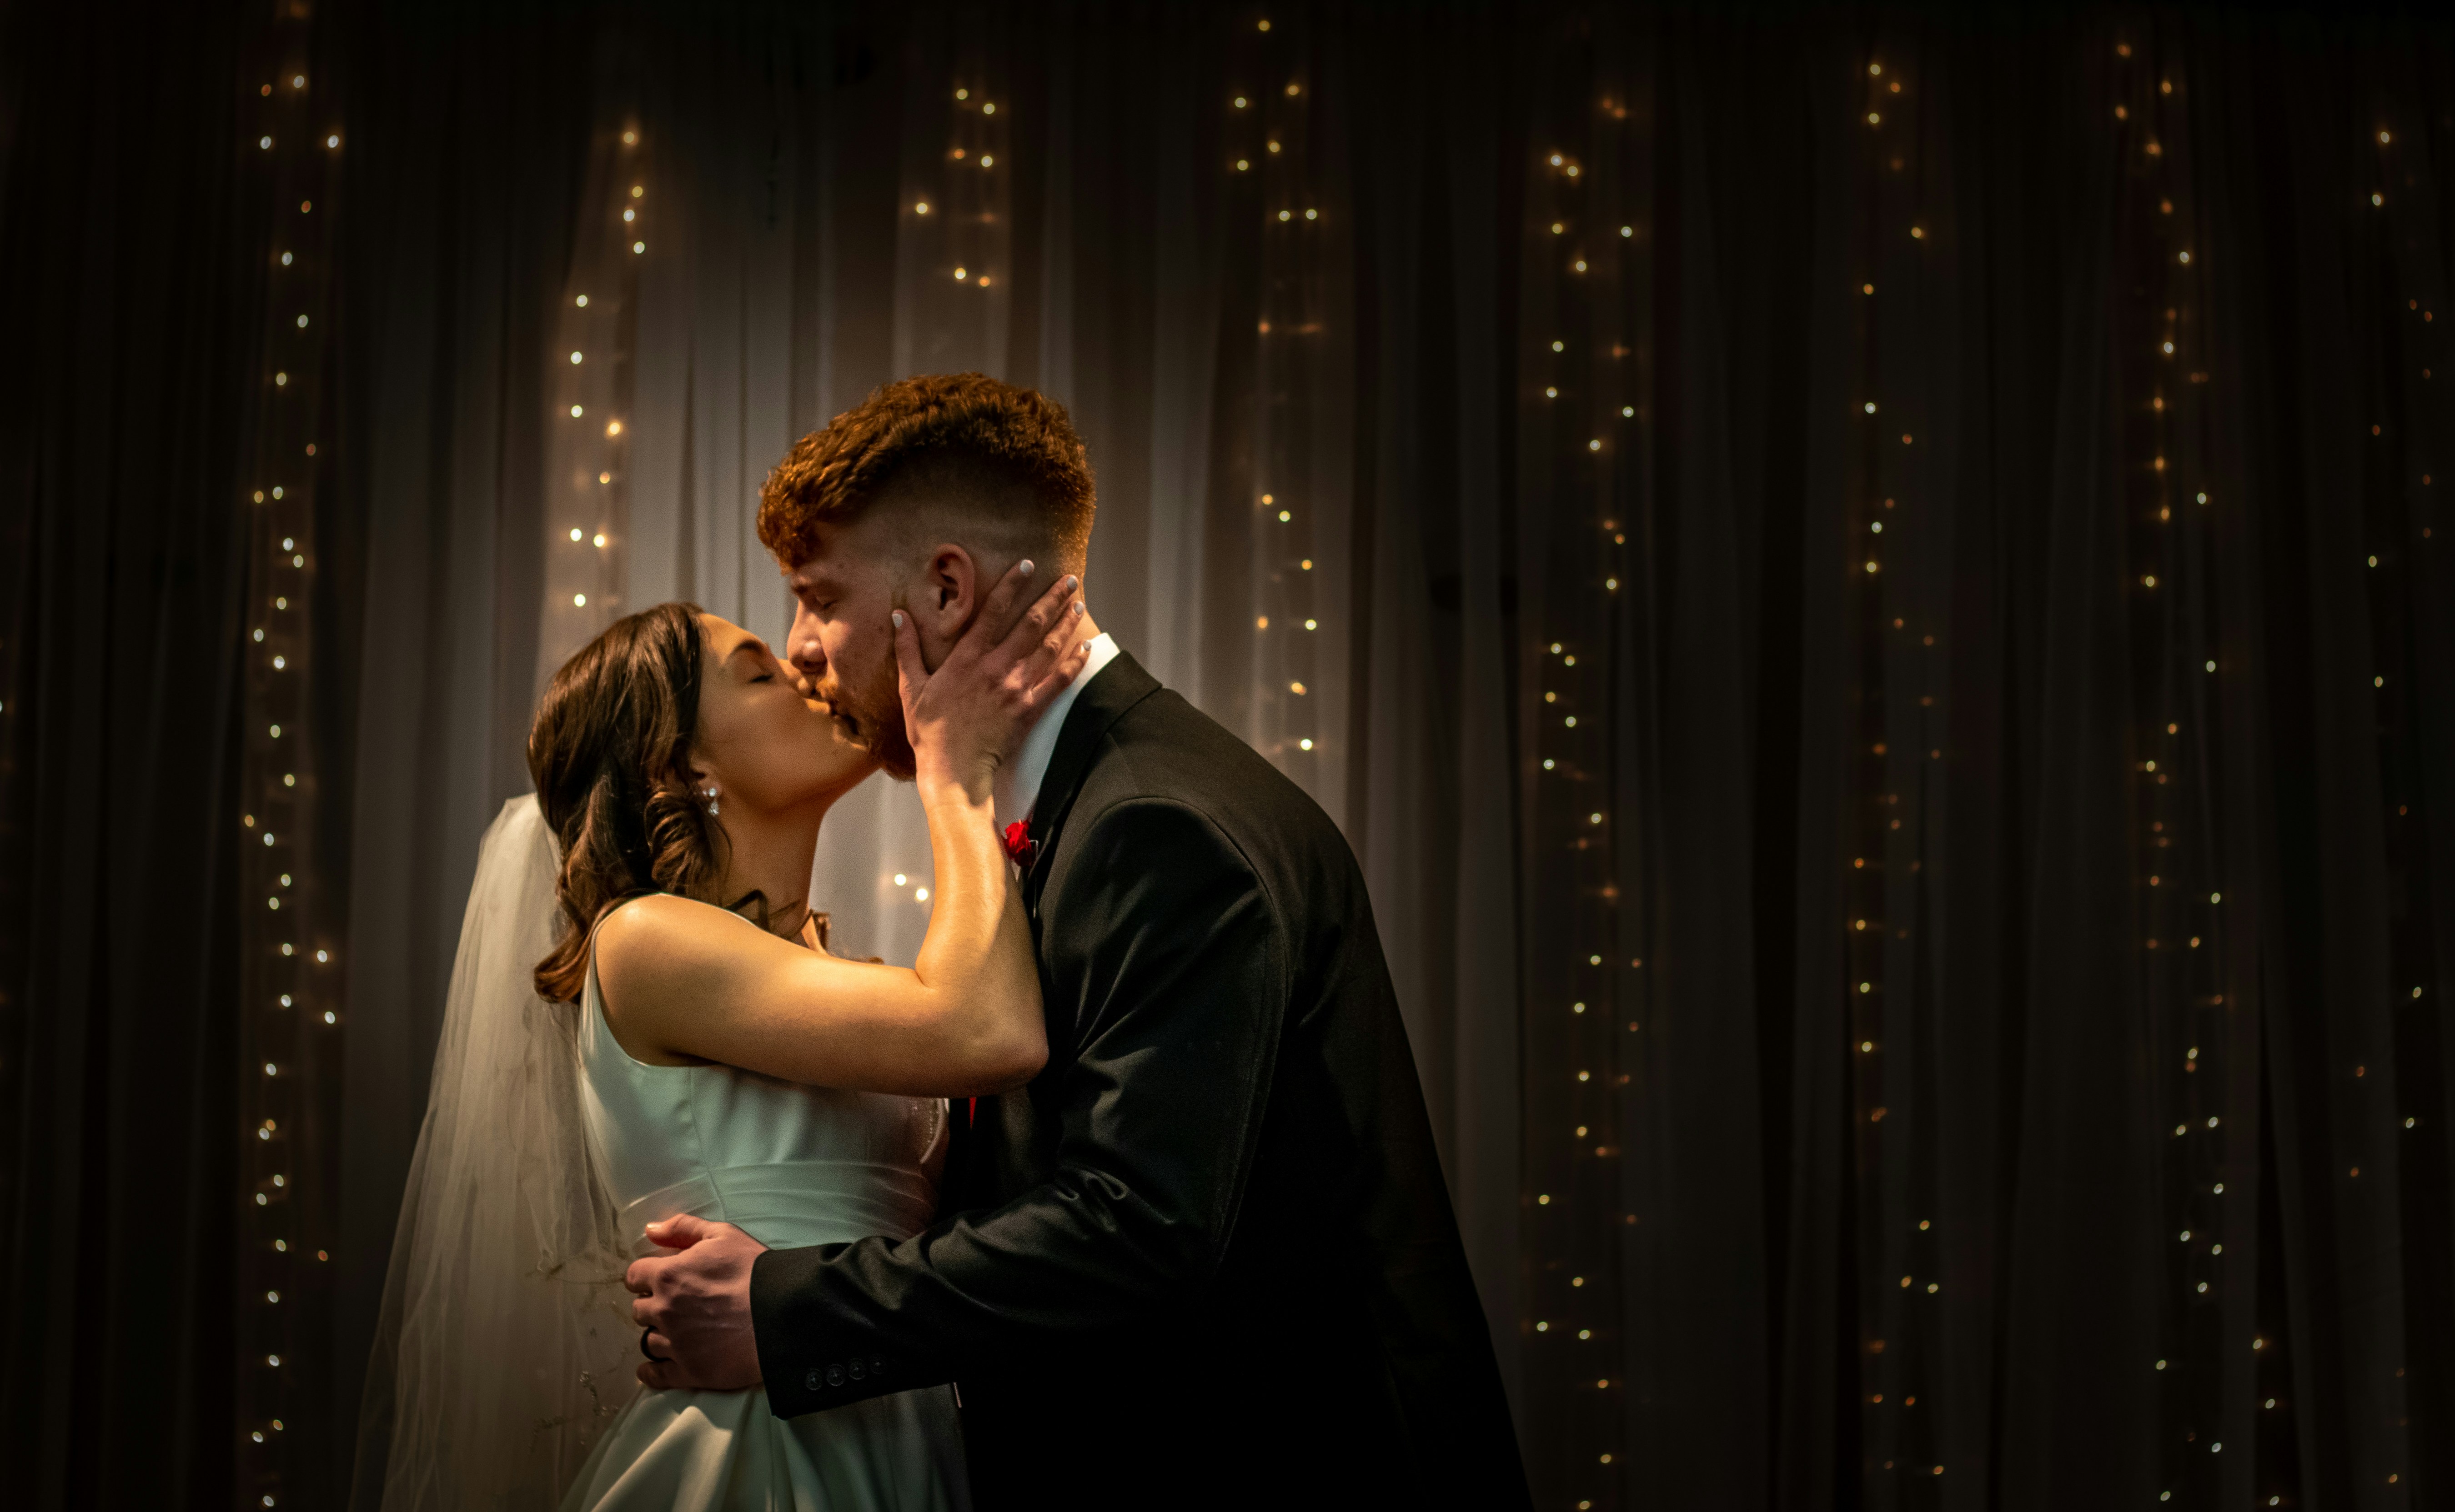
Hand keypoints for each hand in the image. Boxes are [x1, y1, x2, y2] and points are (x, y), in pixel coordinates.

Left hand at [627, 1214, 767, 1389]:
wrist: (783, 1313)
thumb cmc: (755, 1271)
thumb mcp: (723, 1235)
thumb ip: (683, 1228)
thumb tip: (651, 1230)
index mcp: (669, 1276)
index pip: (635, 1276)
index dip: (646, 1276)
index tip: (657, 1279)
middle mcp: (665, 1311)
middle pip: (640, 1310)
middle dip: (653, 1304)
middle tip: (674, 1304)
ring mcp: (675, 1344)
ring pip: (648, 1340)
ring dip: (658, 1334)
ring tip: (677, 1332)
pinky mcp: (689, 1371)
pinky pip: (656, 1375)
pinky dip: (650, 1372)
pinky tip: (651, 1368)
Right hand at [892, 560, 1089, 798]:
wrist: (952, 770)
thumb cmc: (929, 730)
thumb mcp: (912, 687)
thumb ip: (907, 649)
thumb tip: (898, 615)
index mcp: (967, 657)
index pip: (994, 611)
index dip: (1012, 585)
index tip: (1027, 564)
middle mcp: (996, 667)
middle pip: (1031, 623)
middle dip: (1052, 597)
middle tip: (1069, 578)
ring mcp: (1016, 688)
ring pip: (1049, 647)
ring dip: (1066, 622)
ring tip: (1079, 602)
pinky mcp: (1030, 709)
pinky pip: (1059, 682)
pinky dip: (1075, 663)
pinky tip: (1087, 647)